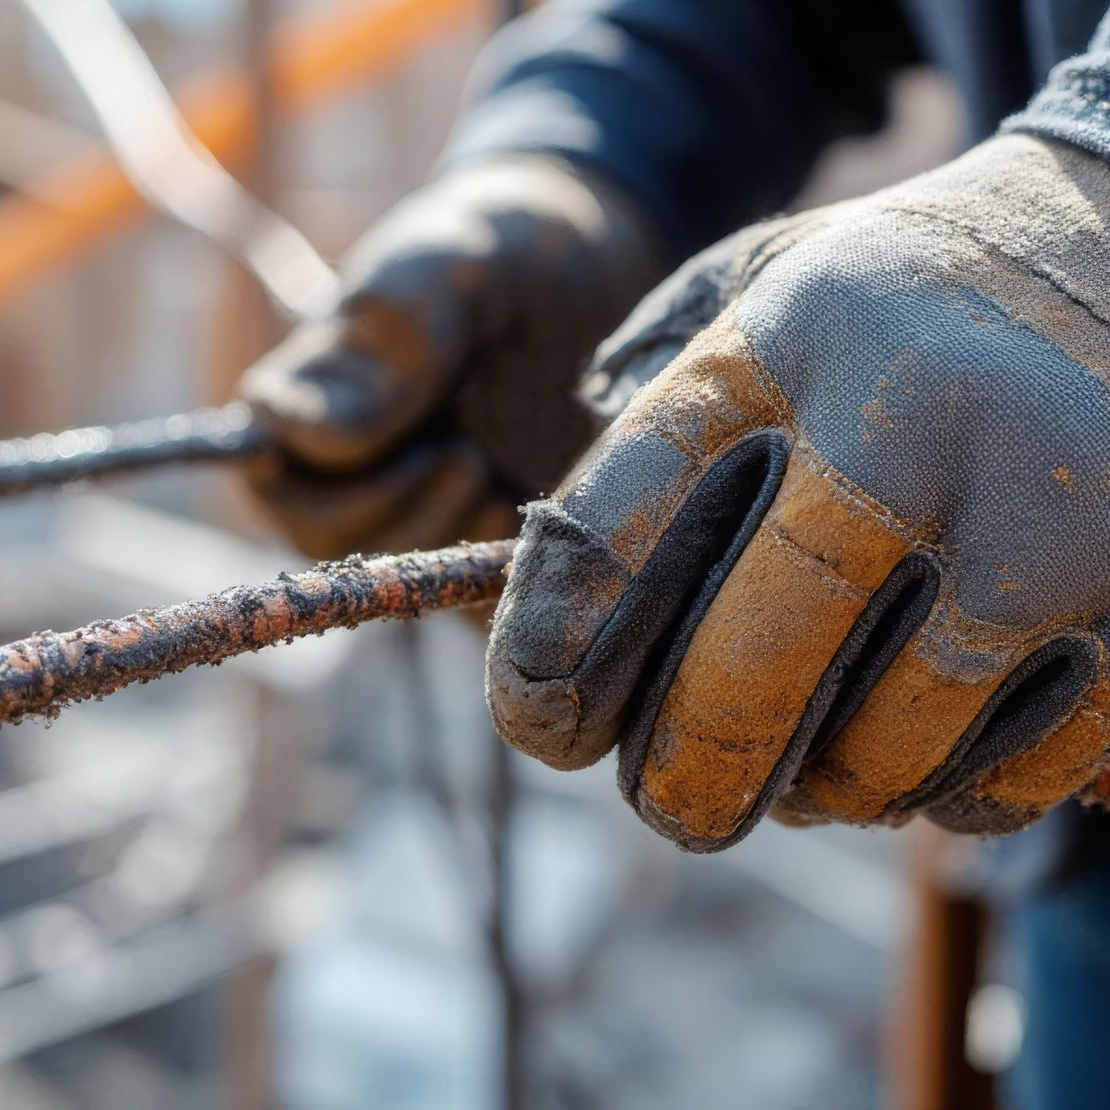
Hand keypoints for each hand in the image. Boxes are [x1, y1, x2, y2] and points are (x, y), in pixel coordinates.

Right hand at [239, 158, 662, 557]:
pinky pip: (466, 590)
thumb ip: (388, 334)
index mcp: (317, 396)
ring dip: (451, 540)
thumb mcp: (457, 270)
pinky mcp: (478, 539)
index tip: (426, 446)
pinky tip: (533, 518)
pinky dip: (495, 569)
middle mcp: (355, 461)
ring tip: (499, 473)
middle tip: (469, 458)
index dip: (332, 492)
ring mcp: (419, 504)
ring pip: (399, 574)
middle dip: (401, 520)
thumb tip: (294, 428)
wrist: (600, 286)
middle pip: (333, 542)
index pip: (273, 478)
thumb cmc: (511, 257)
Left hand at [487, 134, 1109, 849]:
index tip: (538, 713)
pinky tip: (932, 733)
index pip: (609, 528)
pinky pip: (1005, 782)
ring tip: (817, 755)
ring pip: (879, 760)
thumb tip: (561, 569)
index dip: (543, 648)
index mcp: (780, 349)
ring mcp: (1044, 524)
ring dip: (827, 790)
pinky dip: (947, 791)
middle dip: (685, 775)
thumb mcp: (772, 288)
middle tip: (669, 806)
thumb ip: (665, 399)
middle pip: (742, 676)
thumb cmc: (913, 295)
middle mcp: (907, 431)